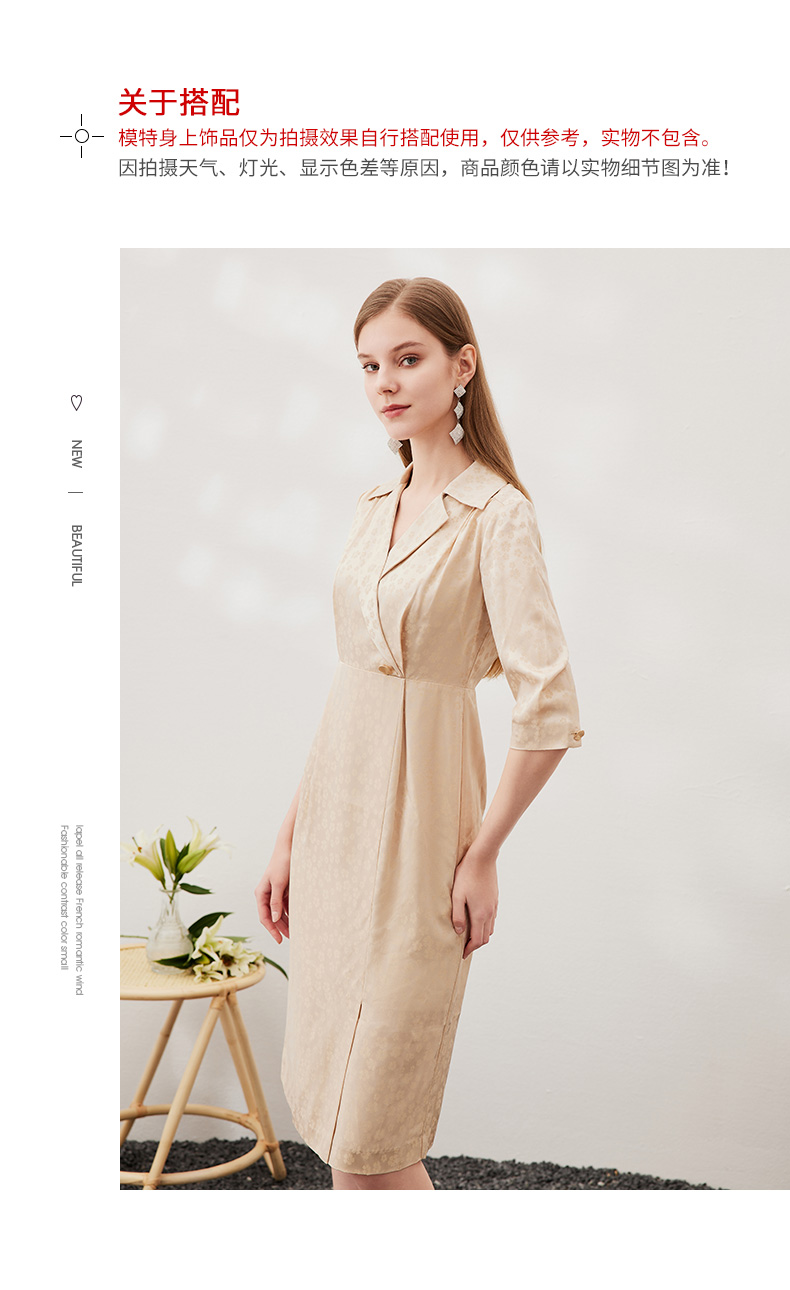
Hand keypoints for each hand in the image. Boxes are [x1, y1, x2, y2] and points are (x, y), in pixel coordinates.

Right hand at [254, 843, 290, 943]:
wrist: (289, 848)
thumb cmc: (282, 863)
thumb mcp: (279, 883)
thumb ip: (276, 901)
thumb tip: (274, 919)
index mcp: (261, 893)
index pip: (265, 917)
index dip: (272, 930)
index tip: (279, 940)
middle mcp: (267, 894)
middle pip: (272, 916)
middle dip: (280, 928)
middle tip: (291, 938)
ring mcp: (276, 892)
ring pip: (280, 912)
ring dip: (286, 922)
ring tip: (296, 931)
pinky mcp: (284, 890)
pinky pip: (287, 905)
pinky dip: (291, 912)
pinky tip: (298, 919)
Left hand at [451, 845, 498, 959]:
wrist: (482, 858)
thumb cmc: (466, 875)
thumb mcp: (457, 896)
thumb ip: (458, 915)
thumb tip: (459, 932)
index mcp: (480, 914)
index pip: (477, 940)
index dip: (470, 949)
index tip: (462, 954)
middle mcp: (490, 912)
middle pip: (486, 937)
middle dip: (476, 944)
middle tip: (465, 947)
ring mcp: (494, 906)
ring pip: (491, 928)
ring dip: (481, 935)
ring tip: (470, 935)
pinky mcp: (495, 899)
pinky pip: (492, 918)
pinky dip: (486, 925)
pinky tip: (477, 920)